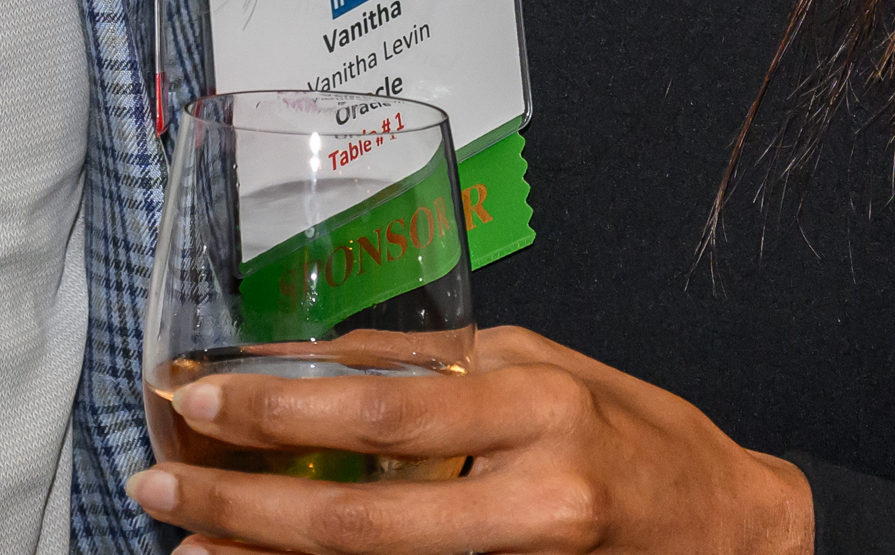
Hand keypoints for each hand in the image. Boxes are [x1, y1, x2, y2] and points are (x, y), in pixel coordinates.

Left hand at [125, 325, 815, 553]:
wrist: (736, 530)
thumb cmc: (635, 433)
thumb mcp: (540, 363)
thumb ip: (432, 364)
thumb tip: (312, 357)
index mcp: (536, 407)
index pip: (384, 411)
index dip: (279, 410)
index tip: (195, 398)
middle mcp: (533, 497)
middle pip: (361, 520)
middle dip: (244, 504)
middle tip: (159, 485)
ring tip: (186, 542)